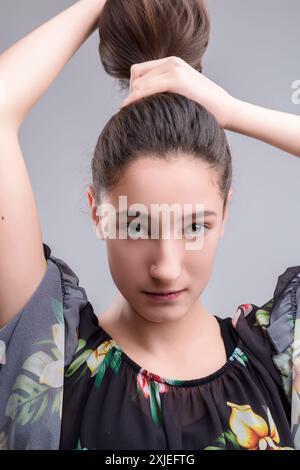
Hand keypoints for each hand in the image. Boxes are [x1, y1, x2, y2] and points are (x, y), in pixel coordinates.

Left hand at [121, 56, 235, 128]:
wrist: (226, 110)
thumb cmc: (205, 109)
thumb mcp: (182, 95)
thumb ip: (166, 92)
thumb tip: (145, 103)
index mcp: (172, 63)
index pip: (138, 71)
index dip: (134, 90)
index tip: (137, 107)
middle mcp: (172, 62)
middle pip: (136, 77)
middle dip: (133, 96)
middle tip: (135, 115)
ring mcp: (174, 69)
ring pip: (139, 84)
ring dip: (133, 100)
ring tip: (132, 116)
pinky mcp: (177, 80)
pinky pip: (146, 88)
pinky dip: (135, 99)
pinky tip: (131, 110)